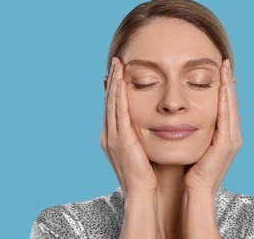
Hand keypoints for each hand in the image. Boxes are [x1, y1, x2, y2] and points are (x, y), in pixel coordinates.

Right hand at [100, 57, 156, 197]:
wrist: (142, 193)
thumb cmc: (145, 174)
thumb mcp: (139, 149)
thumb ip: (138, 135)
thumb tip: (145, 122)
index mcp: (112, 137)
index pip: (112, 107)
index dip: (114, 88)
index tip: (118, 72)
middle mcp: (108, 135)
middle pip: (109, 101)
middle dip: (112, 80)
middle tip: (116, 61)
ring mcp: (112, 137)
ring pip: (112, 103)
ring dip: (114, 83)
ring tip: (117, 64)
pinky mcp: (120, 140)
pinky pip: (119, 113)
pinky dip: (119, 96)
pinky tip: (121, 82)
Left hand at [184, 59, 241, 195]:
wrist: (196, 190)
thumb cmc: (192, 170)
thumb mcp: (196, 145)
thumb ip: (197, 131)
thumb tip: (186, 116)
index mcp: (226, 135)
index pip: (226, 107)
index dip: (225, 89)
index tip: (221, 71)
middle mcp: (233, 135)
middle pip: (232, 103)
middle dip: (229, 83)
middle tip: (225, 64)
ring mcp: (232, 140)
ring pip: (232, 107)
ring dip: (229, 87)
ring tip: (225, 69)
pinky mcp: (227, 144)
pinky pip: (227, 117)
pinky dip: (226, 101)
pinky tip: (223, 87)